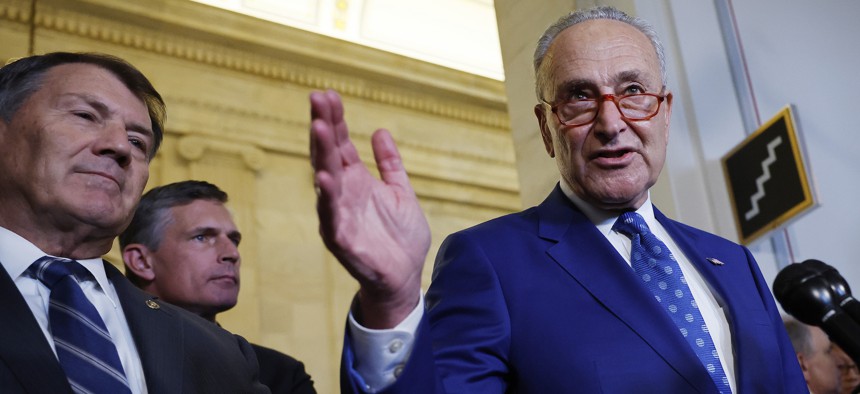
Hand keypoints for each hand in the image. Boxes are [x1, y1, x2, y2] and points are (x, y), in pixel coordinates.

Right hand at [310, 90, 429, 328]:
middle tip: (317, 98)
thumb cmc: (400, 239)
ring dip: (321, 154)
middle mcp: (343, 194)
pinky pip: (331, 216)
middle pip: (329, 154)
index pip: (341, 144)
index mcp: (356, 181)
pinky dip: (327, 198)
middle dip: (323, 126)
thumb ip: (390, 164)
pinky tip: (324, 178)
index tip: (329, 94)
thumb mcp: (401, 192)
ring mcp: (339, 214)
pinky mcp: (341, 238)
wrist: (405, 278)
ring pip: (325, 179)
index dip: (335, 119)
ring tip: (318, 127)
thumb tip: (380, 131)